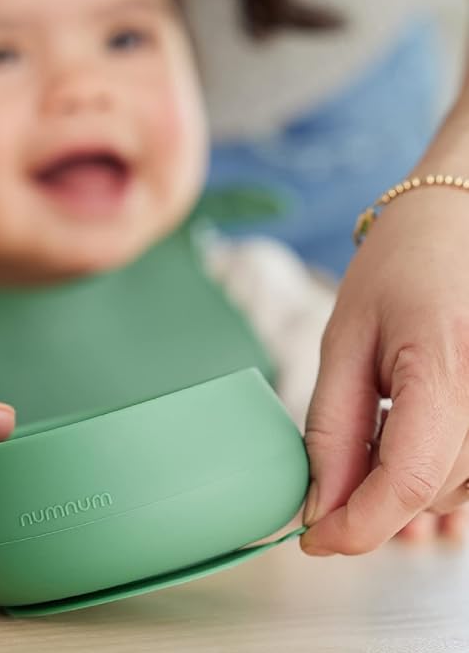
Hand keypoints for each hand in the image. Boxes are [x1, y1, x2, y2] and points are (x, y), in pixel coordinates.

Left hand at [301, 187, 468, 554]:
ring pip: (451, 489)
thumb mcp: (345, 341)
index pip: (410, 479)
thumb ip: (334, 426)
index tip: (314, 540)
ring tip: (372, 428)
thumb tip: (322, 504)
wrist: (456, 227)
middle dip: (368, 502)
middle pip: (428, 490)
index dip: (358, 524)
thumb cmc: (398, 270)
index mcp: (449, 369)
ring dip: (398, 483)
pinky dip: (427, 467)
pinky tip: (404, 430)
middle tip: (325, 478)